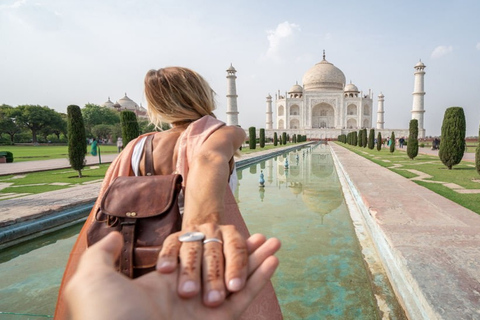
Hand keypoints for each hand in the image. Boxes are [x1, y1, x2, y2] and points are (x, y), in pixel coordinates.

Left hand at [65, 231, 279, 319]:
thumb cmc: (101, 313)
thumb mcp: (93, 277)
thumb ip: (104, 254)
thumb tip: (113, 236)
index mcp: (164, 284)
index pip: (197, 258)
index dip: (216, 244)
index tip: (230, 230)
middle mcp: (189, 295)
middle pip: (225, 267)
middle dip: (246, 252)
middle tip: (265, 237)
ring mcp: (204, 310)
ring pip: (238, 280)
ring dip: (259, 261)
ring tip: (276, 242)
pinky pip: (243, 298)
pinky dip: (259, 279)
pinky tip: (273, 260)